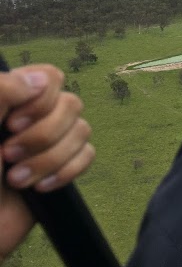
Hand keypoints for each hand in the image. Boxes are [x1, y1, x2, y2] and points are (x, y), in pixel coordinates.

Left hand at [1, 64, 94, 261]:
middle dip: (42, 137)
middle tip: (8, 157)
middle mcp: (30, 119)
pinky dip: (67, 171)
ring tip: (16, 181)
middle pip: (71, 104)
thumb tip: (40, 79)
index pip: (49, 78)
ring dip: (50, 159)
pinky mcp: (60, 169)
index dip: (40, 100)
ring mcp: (47, 144)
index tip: (11, 125)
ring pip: (82, 130)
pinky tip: (40, 188)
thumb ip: (2, 91)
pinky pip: (88, 155)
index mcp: (8, 104)